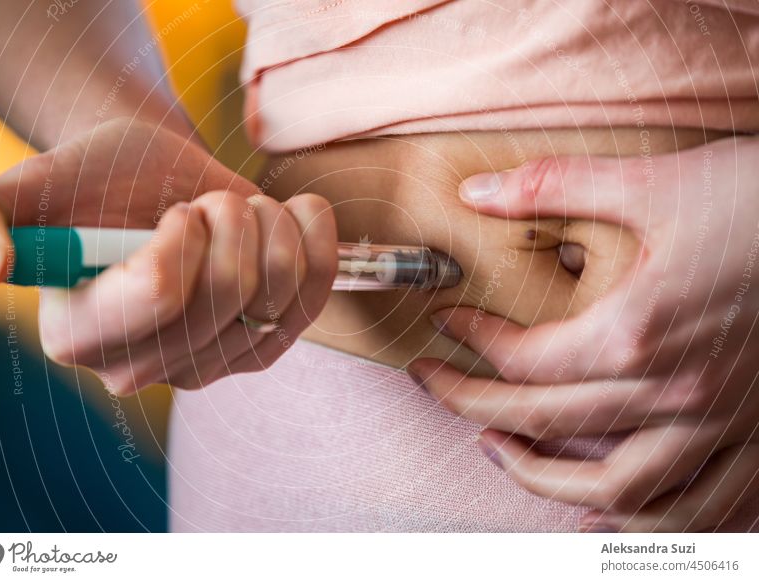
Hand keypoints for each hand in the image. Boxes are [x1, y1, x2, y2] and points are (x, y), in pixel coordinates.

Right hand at [0, 117, 337, 393]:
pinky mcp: (260, 351)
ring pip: (278, 286)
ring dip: (268, 222)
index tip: (173, 211)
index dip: (184, 228)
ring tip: (234, 217)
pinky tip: (289, 219)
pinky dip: (315, 238)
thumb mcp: (41, 181)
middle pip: (229, 289)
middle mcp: (141, 368)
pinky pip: (315, 295)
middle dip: (228, 216)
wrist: (163, 185)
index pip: (161, 288)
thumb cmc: (104, 178)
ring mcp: (207, 367)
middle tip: (203, 207)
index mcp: (78, 334)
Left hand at [409, 136, 758, 531]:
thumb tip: (476, 192)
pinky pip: (697, 512)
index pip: (523, 358)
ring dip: (541, 478)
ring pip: (615, 490)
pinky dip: (643, 524)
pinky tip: (603, 511)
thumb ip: (556, 186)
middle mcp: (674, 393)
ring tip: (495, 450)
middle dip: (470, 404)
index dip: (470, 341)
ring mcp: (720, 427)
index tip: (443, 324)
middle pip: (545, 420)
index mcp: (639, 331)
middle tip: (430, 384)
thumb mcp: (657, 182)